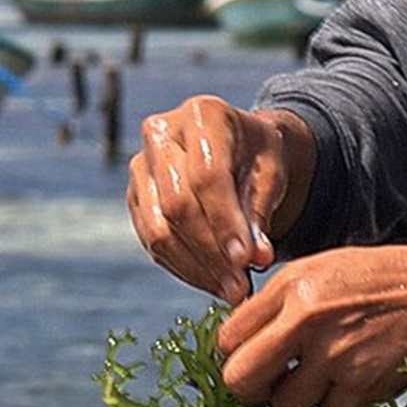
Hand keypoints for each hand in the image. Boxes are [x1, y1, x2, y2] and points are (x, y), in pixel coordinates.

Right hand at [127, 95, 314, 302]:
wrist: (238, 149)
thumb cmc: (258, 157)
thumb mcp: (271, 174)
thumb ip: (260, 213)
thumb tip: (256, 259)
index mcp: (203, 115)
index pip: (207, 176)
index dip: (225, 222)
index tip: (246, 260)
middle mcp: (162, 134)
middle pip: (177, 205)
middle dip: (211, 253)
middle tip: (240, 286)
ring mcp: (141, 166)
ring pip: (158, 230)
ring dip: (196, 268)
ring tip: (231, 291)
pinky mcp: (135, 197)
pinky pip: (153, 242)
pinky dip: (184, 268)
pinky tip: (212, 282)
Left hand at [216, 239, 406, 406]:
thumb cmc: (380, 279)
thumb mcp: (320, 269)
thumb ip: (277, 301)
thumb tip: (242, 338)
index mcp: (291, 288)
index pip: (227, 340)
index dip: (234, 355)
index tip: (248, 358)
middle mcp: (307, 322)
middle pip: (241, 381)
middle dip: (250, 390)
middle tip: (267, 384)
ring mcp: (334, 357)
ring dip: (300, 398)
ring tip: (324, 373)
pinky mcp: (362, 386)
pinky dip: (340, 402)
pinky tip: (355, 375)